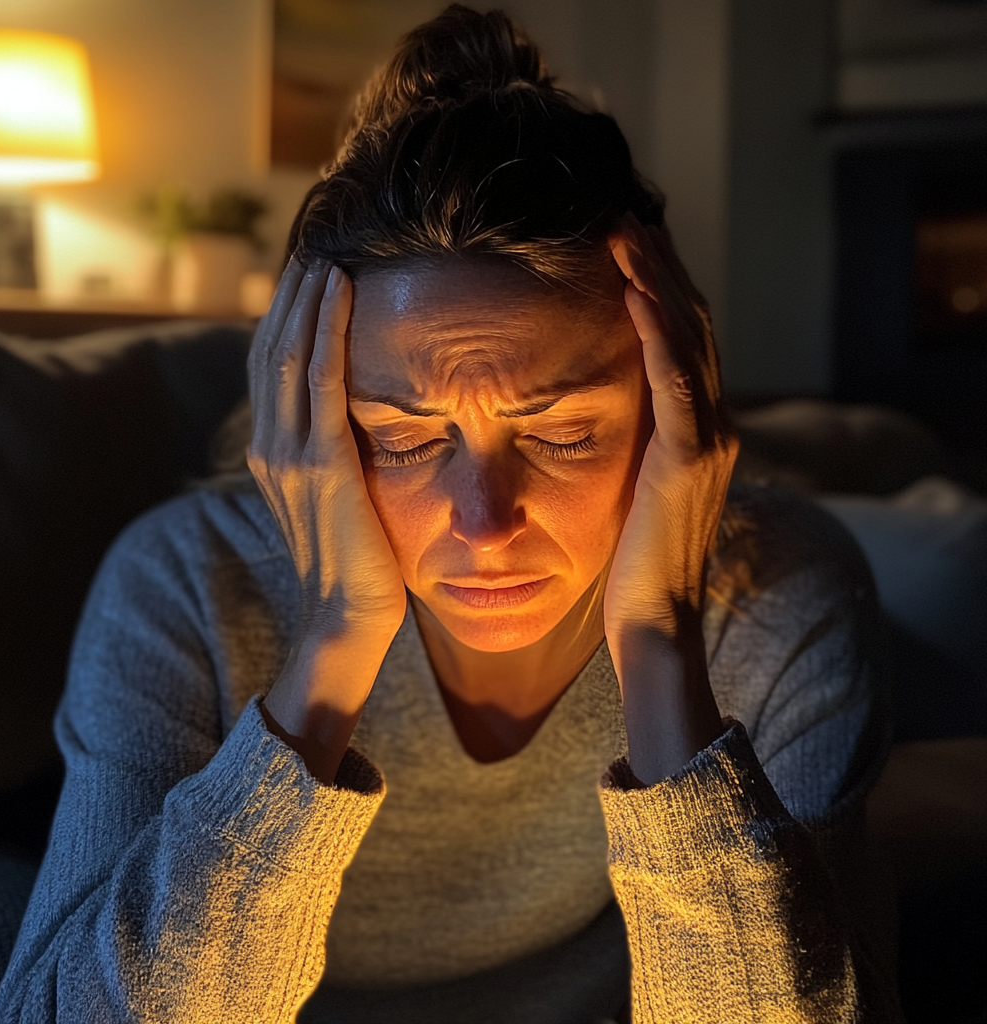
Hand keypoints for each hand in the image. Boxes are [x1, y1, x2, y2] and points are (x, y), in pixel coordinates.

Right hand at [247, 260, 406, 779]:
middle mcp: (270, 446)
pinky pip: (322, 381)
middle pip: (272, 350)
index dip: (287, 319)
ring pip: (291, 355)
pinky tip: (343, 293)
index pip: (273, 368)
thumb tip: (357, 417)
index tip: (308, 276)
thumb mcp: (337, 498)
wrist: (348, 619)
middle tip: (313, 248)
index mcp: (272, 453)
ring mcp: (290, 455)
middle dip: (291, 297)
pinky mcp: (323, 465)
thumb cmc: (357, 561)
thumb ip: (333, 454)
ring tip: (325, 256)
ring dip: (308, 300)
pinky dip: (329, 331)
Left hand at [605, 217, 737, 783]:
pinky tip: (633, 289)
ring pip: (688, 339)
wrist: (653, 629)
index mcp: (691, 431)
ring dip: (657, 279)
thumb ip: (625, 450)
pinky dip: (658, 332)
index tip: (616, 240)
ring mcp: (706, 441)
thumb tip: (592, 416)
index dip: (653, 284)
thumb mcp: (626, 494)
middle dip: (657, 264)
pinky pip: (675, 383)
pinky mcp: (688, 463)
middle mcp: (710, 425)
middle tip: (621, 211)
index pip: (677, 338)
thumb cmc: (630, 569)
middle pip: (689, 322)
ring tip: (624, 228)